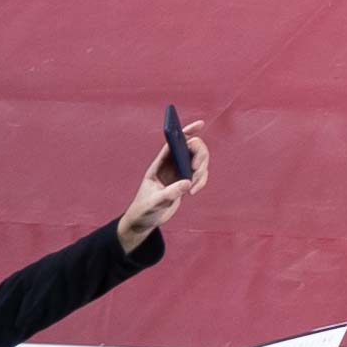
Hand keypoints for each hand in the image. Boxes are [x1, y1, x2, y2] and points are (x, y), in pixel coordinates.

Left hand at [120, 120, 211, 243]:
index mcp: (160, 164)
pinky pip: (201, 174)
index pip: (174, 142)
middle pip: (192, 148)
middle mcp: (171, 165)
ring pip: (199, 161)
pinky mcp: (186, 181)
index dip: (186, 131)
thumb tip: (187, 183)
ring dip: (202, 171)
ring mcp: (180, 172)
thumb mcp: (154, 202)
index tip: (200, 124)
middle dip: (199, 155)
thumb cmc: (144, 210)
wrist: (144, 221)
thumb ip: (169, 193)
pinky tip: (193, 192)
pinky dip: (202, 181)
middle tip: (195, 169)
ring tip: (193, 188)